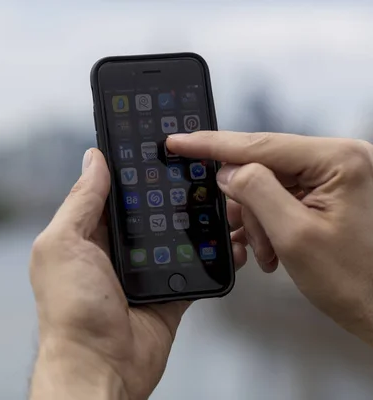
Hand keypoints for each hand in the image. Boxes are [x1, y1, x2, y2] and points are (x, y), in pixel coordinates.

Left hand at [28, 149, 246, 399]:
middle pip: (147, 211)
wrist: (101, 369)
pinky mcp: (169, 293)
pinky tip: (228, 240)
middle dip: (169, 192)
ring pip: (175, 236)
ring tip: (220, 196)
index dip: (130, 169)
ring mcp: (144, 272)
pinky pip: (195, 268)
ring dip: (194, 221)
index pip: (110, 191)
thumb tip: (93, 159)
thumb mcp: (63, 244)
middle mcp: (114, 250)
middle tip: (198, 167)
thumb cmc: (71, 311)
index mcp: (85, 234)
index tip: (154, 145)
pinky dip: (212, 256)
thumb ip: (80, 202)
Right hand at [167, 131, 372, 345]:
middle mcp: (337, 161)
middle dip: (246, 206)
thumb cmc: (355, 280)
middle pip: (262, 168)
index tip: (179, 141)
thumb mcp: (294, 235)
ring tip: (266, 253)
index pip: (260, 144)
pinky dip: (266, 224)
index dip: (212, 145)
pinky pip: (279, 198)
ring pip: (266, 186)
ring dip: (256, 221)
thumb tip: (228, 171)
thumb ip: (256, 192)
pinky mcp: (325, 193)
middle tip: (242, 238)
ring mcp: (332, 177)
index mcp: (337, 160)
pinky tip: (269, 249)